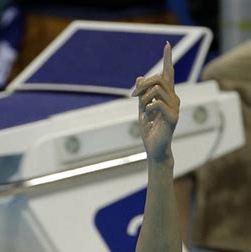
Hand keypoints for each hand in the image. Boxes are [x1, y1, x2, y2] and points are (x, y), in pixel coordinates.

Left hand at [132, 42, 179, 161]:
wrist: (154, 149)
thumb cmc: (150, 131)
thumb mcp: (142, 109)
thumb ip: (142, 94)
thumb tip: (139, 77)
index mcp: (167, 96)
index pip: (168, 74)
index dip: (167, 59)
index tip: (167, 44)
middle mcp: (173, 99)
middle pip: (159, 79)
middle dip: (143, 84)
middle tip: (133, 95)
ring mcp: (175, 108)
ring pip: (157, 90)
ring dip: (144, 98)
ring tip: (142, 109)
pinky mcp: (173, 118)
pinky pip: (158, 104)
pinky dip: (148, 108)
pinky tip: (147, 116)